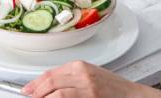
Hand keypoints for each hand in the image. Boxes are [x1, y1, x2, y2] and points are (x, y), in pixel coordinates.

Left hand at [21, 61, 148, 97]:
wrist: (133, 96)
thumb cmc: (113, 89)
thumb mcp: (89, 77)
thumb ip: (70, 79)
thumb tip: (49, 87)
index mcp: (79, 66)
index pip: (50, 74)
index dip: (36, 83)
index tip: (27, 90)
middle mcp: (82, 74)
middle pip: (51, 82)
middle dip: (37, 92)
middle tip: (30, 97)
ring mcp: (87, 88)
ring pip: (57, 93)